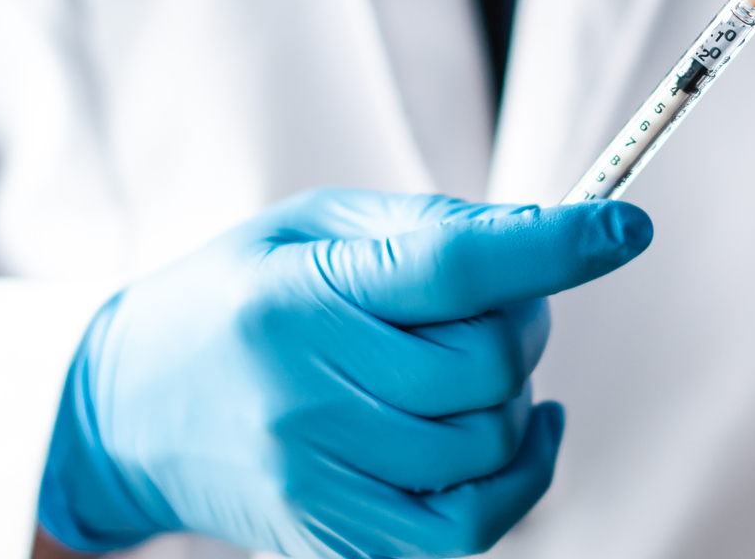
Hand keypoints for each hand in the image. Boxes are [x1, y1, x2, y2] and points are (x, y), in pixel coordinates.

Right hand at [37, 190, 651, 556]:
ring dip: (515, 396)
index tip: (627, 226)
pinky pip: (465, 529)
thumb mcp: (311, 228)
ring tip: (477, 366)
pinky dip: (520, 479)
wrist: (127, 409)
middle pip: (487, 362)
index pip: (453, 268)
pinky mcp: (331, 538)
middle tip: (502, 300)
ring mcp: (317, 478)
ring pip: (489, 444)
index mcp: (299, 295)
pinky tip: (518, 430)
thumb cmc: (234, 295)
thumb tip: (541, 237)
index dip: (556, 246)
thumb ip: (427, 229)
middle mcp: (306, 392)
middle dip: (524, 320)